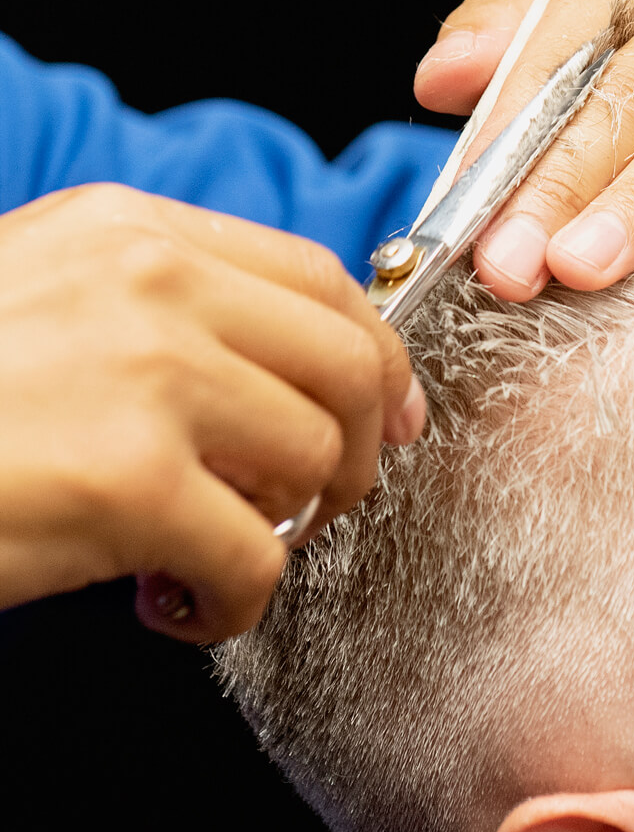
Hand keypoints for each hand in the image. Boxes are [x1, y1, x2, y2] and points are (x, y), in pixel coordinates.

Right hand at [0, 184, 422, 640]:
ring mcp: (142, 372)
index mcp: (134, 229)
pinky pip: (256, 556)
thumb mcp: (49, 295)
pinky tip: (172, 602)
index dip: (375, 355)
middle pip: (349, 363)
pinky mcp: (124, 477)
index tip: (386, 413)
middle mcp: (151, 281)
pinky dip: (236, 601)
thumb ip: (165, 308)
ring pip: (316, 459)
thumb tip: (283, 371)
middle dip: (359, 449)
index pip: (320, 277)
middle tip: (312, 502)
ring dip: (291, 528)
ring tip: (222, 552)